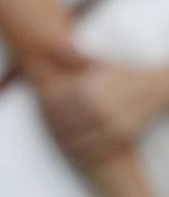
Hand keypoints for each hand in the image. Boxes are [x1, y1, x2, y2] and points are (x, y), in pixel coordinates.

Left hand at [38, 52, 167, 165]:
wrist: (159, 89)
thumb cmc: (126, 74)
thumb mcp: (101, 62)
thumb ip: (74, 56)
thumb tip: (49, 45)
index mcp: (86, 89)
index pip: (54, 104)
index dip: (43, 109)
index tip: (39, 110)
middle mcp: (96, 107)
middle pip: (62, 123)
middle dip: (50, 126)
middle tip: (45, 129)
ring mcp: (109, 124)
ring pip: (76, 138)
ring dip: (63, 141)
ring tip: (57, 141)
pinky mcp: (121, 137)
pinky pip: (94, 149)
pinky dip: (81, 151)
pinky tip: (76, 149)